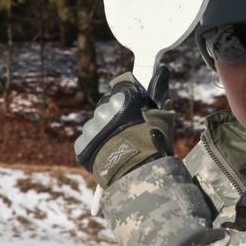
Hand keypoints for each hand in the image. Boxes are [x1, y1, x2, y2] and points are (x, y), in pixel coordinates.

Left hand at [74, 66, 173, 189]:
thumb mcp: (162, 115)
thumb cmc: (154, 144)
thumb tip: (163, 70)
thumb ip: (159, 90)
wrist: (139, 176)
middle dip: (116, 115)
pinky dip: (96, 145)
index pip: (120, 87)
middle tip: (129, 131)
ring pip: (97, 124)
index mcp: (121, 99)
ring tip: (120, 146)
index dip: (128, 98)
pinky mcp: (82, 144)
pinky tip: (110, 153)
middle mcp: (103, 110)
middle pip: (107, 106)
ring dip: (105, 131)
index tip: (134, 108)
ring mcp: (91, 127)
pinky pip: (87, 140)